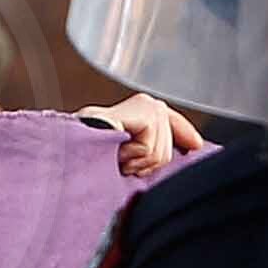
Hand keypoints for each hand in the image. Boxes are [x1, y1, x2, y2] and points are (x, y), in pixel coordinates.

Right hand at [83, 92, 206, 181]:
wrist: (71, 151)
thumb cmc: (89, 156)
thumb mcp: (124, 155)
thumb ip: (147, 150)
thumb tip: (181, 153)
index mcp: (140, 110)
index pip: (171, 121)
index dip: (184, 134)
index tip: (196, 146)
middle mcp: (145, 103)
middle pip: (168, 147)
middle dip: (147, 163)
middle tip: (121, 160)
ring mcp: (145, 105)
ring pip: (161, 152)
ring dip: (136, 163)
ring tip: (115, 155)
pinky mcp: (143, 112)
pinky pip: (150, 149)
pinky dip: (132, 157)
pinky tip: (117, 149)